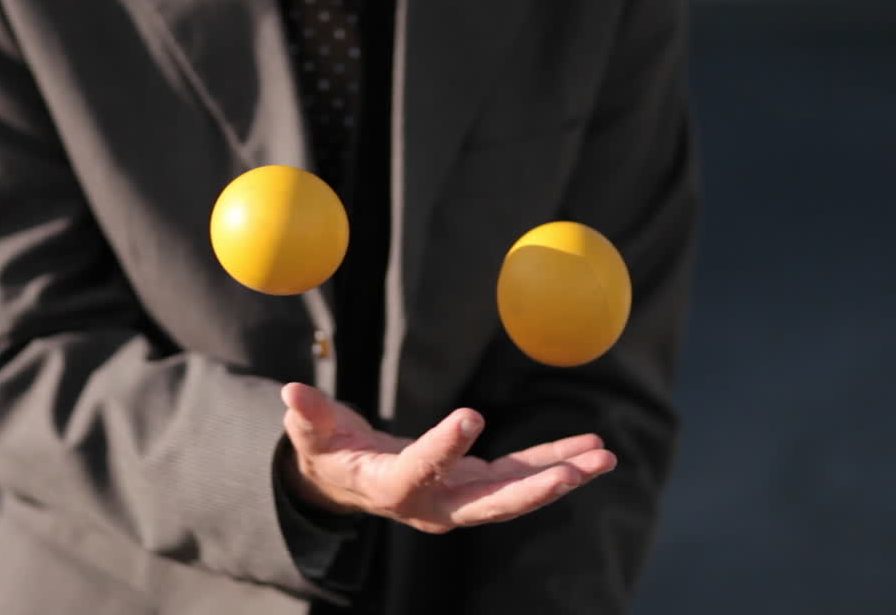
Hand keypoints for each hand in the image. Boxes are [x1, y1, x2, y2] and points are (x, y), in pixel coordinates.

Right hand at [279, 382, 616, 533]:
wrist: (348, 484)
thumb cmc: (327, 452)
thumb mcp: (311, 434)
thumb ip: (308, 415)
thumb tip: (291, 391)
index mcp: (390, 486)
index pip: (420, 471)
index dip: (444, 447)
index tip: (472, 415)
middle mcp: (432, 503)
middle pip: (488, 503)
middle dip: (534, 488)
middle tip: (575, 472)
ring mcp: (460, 498)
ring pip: (516, 492)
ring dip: (561, 474)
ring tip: (603, 456)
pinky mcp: (478, 484)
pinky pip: (523, 475)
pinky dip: (557, 462)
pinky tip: (593, 450)